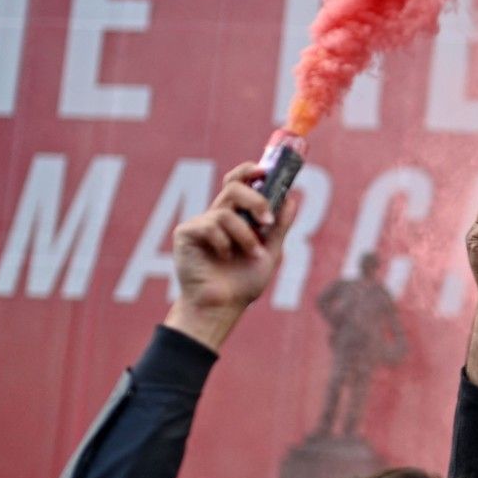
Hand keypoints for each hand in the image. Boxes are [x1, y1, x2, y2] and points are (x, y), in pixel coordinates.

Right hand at [164, 162, 293, 350]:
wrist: (223, 307)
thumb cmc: (243, 283)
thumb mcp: (270, 253)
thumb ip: (279, 227)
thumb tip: (291, 199)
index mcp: (236, 216)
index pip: (239, 182)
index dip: (249, 171)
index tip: (266, 170)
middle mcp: (217, 216)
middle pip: (234, 186)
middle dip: (256, 199)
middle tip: (268, 221)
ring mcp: (201, 224)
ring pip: (227, 211)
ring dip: (246, 235)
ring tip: (252, 254)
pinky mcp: (186, 234)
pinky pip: (211, 226)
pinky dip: (224, 243)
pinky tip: (223, 258)